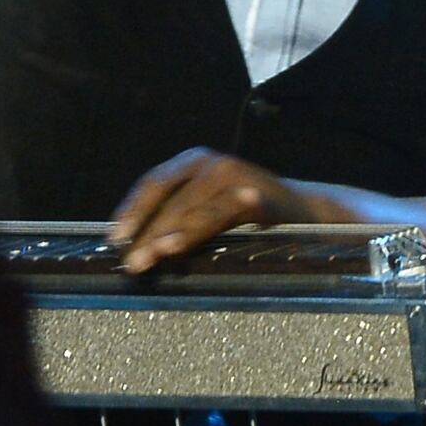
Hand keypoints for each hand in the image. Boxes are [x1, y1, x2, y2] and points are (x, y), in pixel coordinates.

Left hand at [105, 148, 311, 270]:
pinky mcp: (260, 196)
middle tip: (132, 262)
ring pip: (192, 207)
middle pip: (169, 197)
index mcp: (196, 163)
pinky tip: (181, 245)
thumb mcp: (210, 207)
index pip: (154, 183)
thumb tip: (136, 247)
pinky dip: (199, 228)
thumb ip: (179, 218)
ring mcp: (238, 177)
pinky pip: (222, 214)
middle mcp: (214, 164)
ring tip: (152, 256)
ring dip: (168, 233)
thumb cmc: (251, 215)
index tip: (114, 239)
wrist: (311, 212)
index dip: (132, 210)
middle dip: (146, 231)